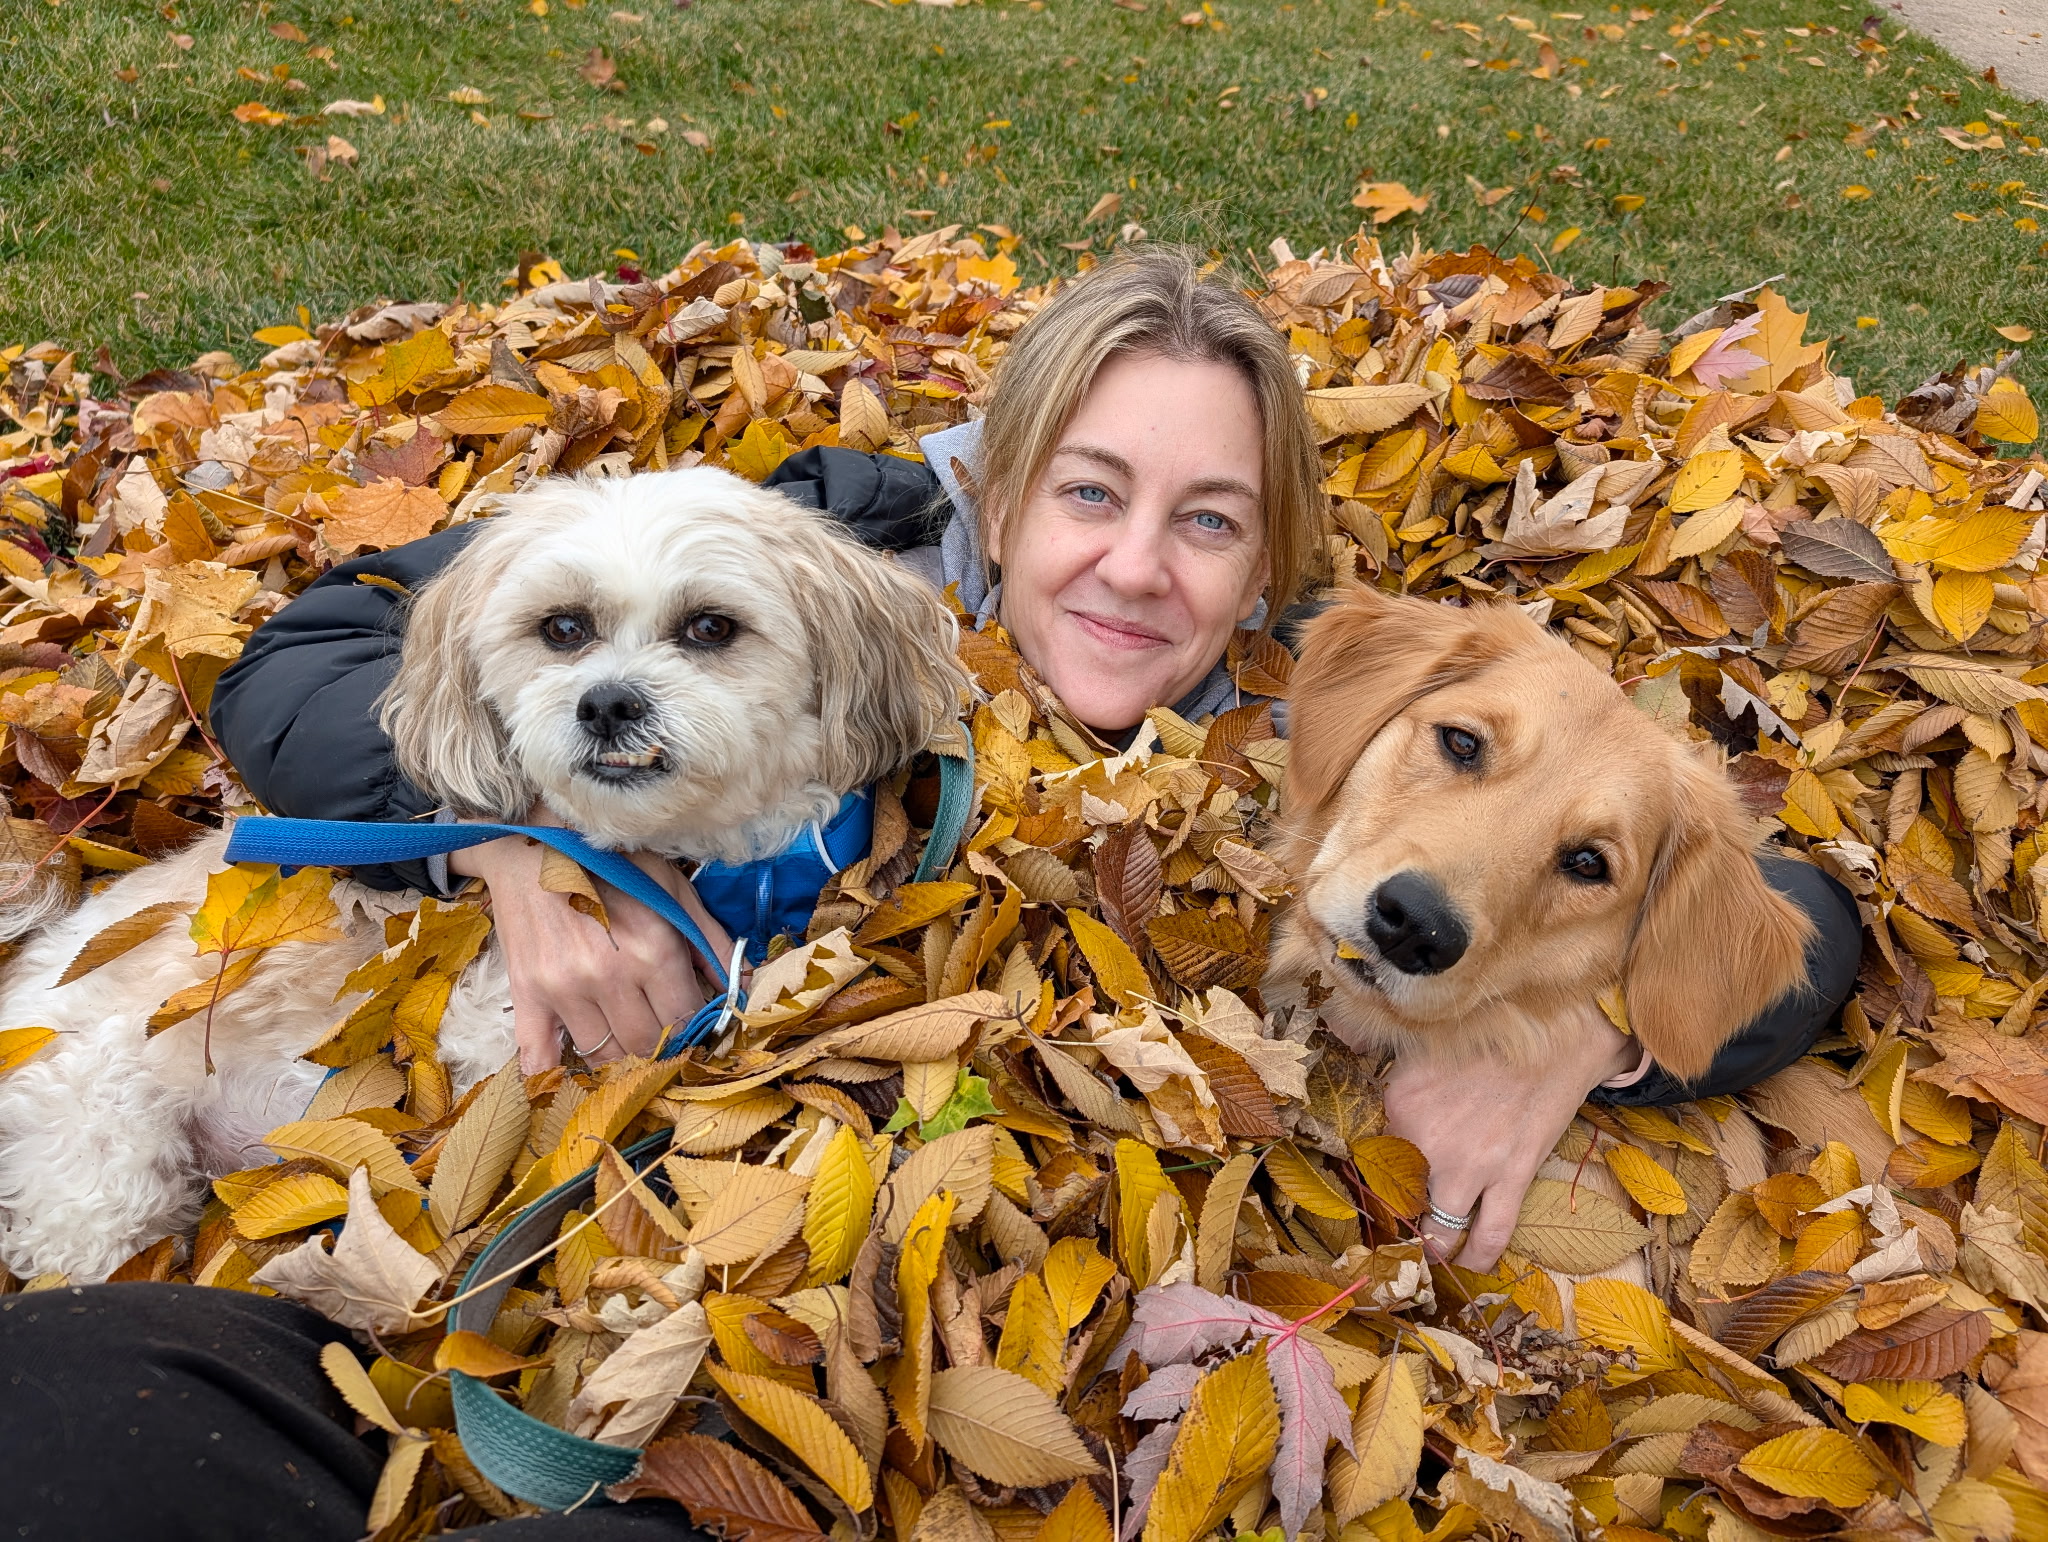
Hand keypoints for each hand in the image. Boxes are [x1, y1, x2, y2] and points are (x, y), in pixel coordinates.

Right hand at [450, 813, 733, 1073]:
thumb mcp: (674, 888)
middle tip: (659, 1024)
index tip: (690, 1017)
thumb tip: (746, 986)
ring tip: (623, 1030)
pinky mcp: (527, 994)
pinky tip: (571, 1061)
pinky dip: (554, 1070)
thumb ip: (712, 941)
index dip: (694, 1024)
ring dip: (619, 1052)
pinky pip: (538, 1056)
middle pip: (648, 1045)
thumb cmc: (613, 863)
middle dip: (662, 1041)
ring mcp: (564, 989)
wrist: (533, 844)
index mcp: (653, 949)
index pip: (686, 1018)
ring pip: (604, 1055)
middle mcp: (609, 976)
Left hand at [1383, 1003, 1638, 1272]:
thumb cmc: (1488, 1031)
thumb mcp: (1422, 1038)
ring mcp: (1471, 1166)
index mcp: (1398, 1103)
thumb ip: (1378, 1054)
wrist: (1557, 1032)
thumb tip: (1340, 1043)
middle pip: (1398, 1200)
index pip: (1369, 1156)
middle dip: (1396, 1218)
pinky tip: (1471, 1267)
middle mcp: (1428, 1141)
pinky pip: (1491, 1235)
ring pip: (1439, 1230)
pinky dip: (1479, 1258)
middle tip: (1395, 1229)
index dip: (1371, 1174)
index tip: (1374, 1184)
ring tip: (1428, 1257)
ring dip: (1433, 1250)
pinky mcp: (1512, 1178)